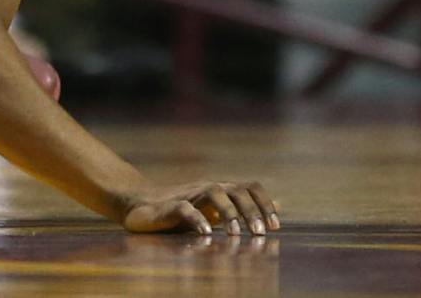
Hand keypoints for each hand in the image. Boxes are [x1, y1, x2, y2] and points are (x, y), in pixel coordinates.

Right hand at [122, 179, 280, 236]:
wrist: (141, 206)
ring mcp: (189, 194)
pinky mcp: (170, 206)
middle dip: (251, 210)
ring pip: (214, 192)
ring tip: (236, 234)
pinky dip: (198, 219)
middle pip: (235, 189)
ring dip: (228, 212)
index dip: (264, 204)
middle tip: (260, 233)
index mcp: (221, 190)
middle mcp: (208, 188)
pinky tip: (206, 234)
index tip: (274, 227)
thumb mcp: (216, 210)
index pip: (249, 186)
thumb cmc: (182, 211)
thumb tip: (279, 204)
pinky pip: (186, 208)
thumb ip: (243, 207)